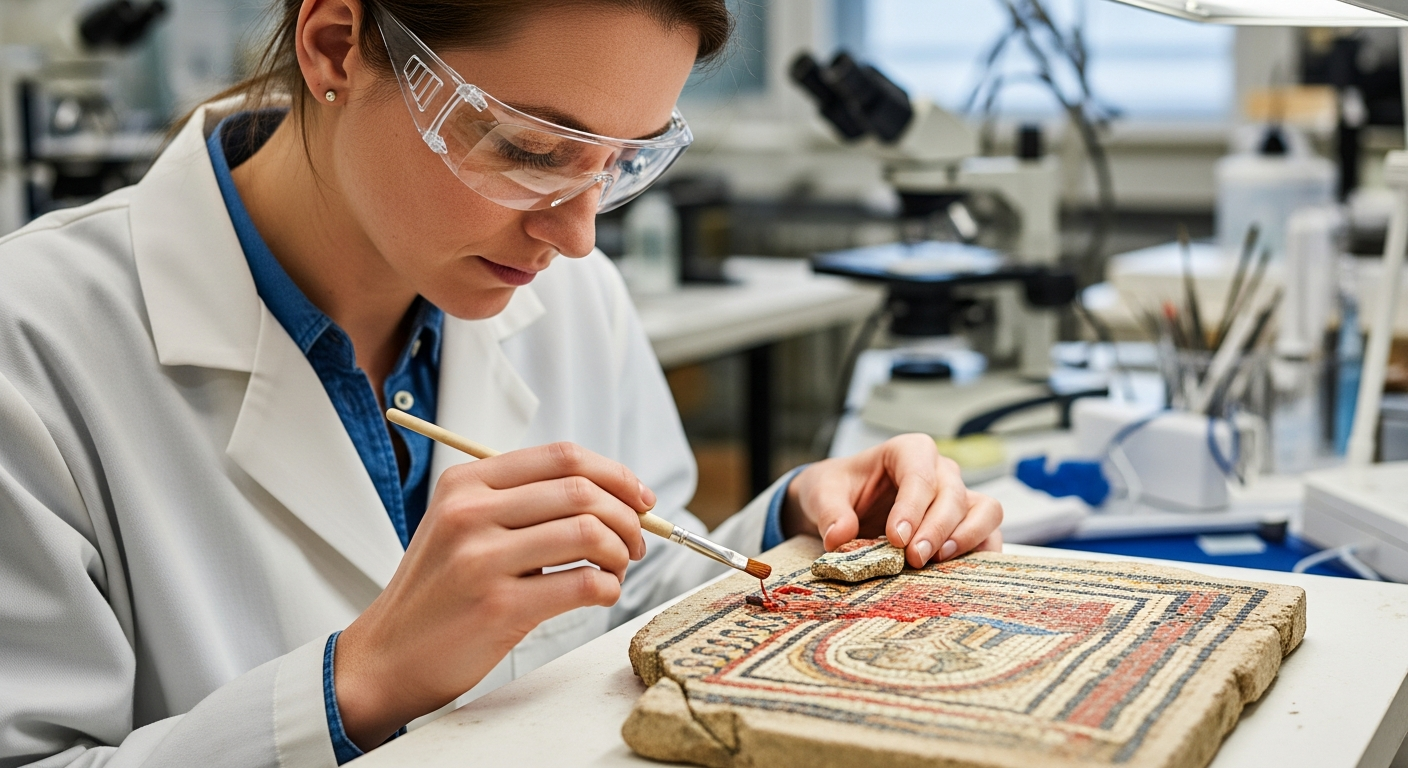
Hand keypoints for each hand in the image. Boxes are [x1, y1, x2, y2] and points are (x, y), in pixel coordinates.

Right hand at [332, 442, 653, 748]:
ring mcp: (481, 560)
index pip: (562, 457)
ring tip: (617, 569)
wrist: (387, 655)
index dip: (615, 474)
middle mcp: (470, 513)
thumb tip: (612, 496)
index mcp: (466, 483)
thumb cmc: (439, 593)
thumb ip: (523, 504)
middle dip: (626, 516)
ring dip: (620, 552)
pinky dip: (607, 587)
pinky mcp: (498, 607)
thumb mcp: (462, 527)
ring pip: (587, 533)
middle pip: (581, 491)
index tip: (640, 498)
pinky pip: (582, 583)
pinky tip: (601, 594)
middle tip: (636, 541)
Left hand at [782, 433, 1001, 567]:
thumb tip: (839, 537)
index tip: (896, 539)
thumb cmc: (839, 489)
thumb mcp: (822, 492)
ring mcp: (958, 496)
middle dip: (936, 528)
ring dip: (967, 538)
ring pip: (985, 510)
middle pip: (953, 495)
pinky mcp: (966, 523)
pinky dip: (981, 554)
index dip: (912, 507)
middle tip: (913, 559)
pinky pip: (990, 534)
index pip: (920, 474)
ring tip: (938, 562)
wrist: (845, 503)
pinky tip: (959, 574)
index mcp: (908, 451)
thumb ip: (829, 512)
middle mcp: (940, 470)